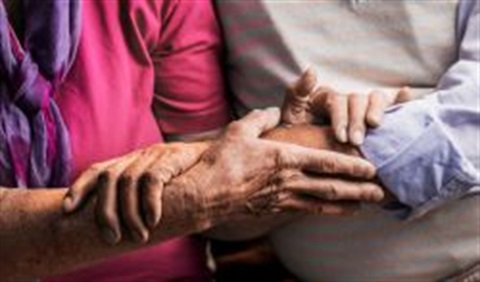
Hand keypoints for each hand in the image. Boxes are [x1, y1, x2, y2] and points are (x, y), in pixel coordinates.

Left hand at [63, 142, 208, 243]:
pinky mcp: (173, 157)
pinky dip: (149, 202)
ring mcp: (156, 155)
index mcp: (131, 161)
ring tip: (138, 236)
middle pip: (109, 178)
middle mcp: (139, 156)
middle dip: (104, 211)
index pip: (97, 169)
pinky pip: (153, 179)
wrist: (218, 160)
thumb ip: (138, 196)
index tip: (67, 210)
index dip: (79, 188)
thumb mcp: (158, 186)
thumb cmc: (186, 180)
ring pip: (128, 180)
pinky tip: (153, 220)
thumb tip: (118, 224)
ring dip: (128, 213)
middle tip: (111, 238)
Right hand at [168, 108, 383, 228]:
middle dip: (359, 189)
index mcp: (284, 157)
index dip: (351, 165)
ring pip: (323, 202)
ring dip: (348, 203)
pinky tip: (338, 212)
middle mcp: (289, 180)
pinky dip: (327, 211)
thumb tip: (270, 112)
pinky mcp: (276, 209)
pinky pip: (308, 211)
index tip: (370, 167)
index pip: (326, 162)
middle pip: (331, 186)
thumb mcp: (239, 130)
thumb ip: (260, 118)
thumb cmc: (221, 161)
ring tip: (368, 205)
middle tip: (381, 191)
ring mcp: (284, 197)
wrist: (205, 194)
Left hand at [281, 68, 412, 144]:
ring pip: (375, 98)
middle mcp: (345, 100)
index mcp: (326, 98)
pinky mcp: (375, 116)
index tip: (341, 136)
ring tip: (375, 125)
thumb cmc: (297, 136)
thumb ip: (297, 93)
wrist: (306, 158)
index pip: (336, 101)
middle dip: (357, 120)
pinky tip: (407, 95)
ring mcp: (362, 107)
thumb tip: (312, 69)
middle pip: (357, 100)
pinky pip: (393, 103)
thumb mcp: (291, 116)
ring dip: (377, 110)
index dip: (341, 117)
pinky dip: (402, 99)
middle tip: (356, 141)